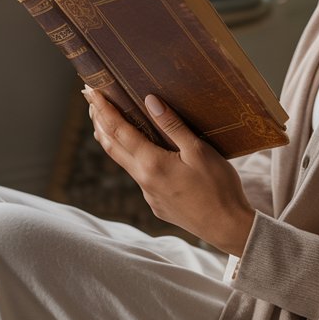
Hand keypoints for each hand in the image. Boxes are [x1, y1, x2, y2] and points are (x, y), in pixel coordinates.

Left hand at [83, 87, 255, 254]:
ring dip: (113, 140)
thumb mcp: (199, 151)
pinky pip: (140, 176)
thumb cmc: (218, 187)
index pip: (119, 131)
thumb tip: (149, 101)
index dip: (104, 110)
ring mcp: (149, 194)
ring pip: (124, 162)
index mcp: (152, 164)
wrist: (228, 227)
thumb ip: (172, 126)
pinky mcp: (157, 204)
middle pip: (112, 147)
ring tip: (106, 123)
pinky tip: (143, 152)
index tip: (91, 92)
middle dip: (100, 122)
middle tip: (91, 101)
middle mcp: (144, 180)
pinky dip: (133, 158)